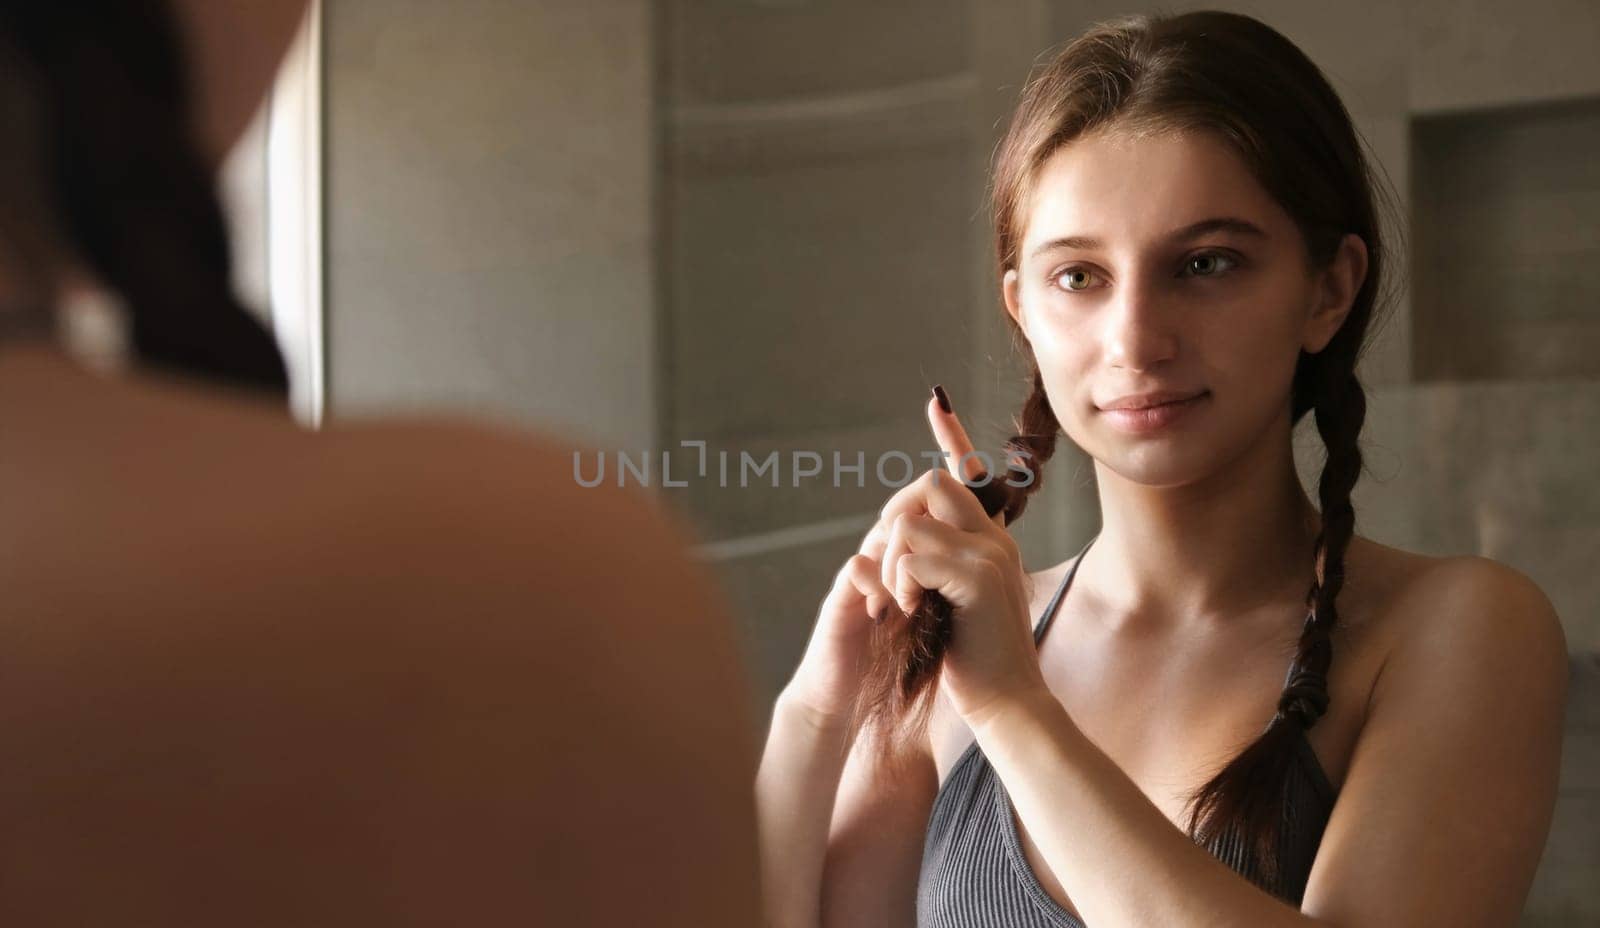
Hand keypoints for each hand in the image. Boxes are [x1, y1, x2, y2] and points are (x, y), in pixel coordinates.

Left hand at [871, 387, 1050, 727]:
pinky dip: (900, 584)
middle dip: (897, 522)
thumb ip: (942, 566)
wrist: (1008, 705)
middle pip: (932, 486)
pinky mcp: (977, 579)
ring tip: (902, 604)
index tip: (935, 403)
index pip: (966, 475)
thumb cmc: (977, 661)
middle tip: (892, 575)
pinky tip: (911, 612)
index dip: (952, 436)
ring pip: (913, 523)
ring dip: (892, 564)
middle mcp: (995, 539)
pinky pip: (915, 556)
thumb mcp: (957, 603)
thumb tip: (907, 538)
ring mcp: (990, 556)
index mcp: (990, 541)